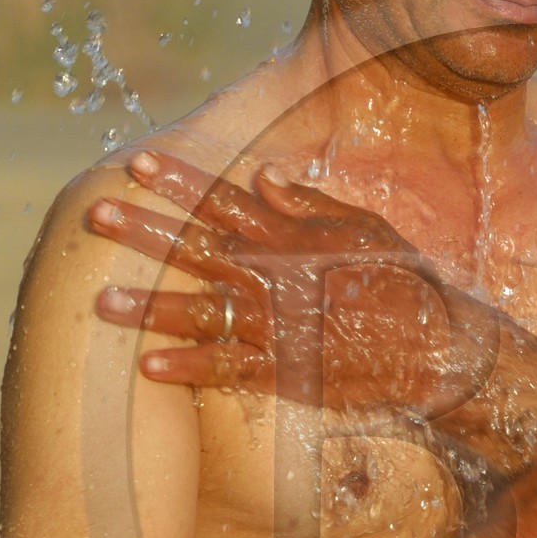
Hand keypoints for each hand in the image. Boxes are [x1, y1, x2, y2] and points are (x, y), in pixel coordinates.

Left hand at [88, 148, 490, 416]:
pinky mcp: (286, 372)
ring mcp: (279, 327)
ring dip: (148, 307)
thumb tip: (262, 176)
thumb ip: (310, 204)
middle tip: (97, 217)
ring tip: (100, 303)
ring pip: (201, 312)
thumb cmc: (404, 282)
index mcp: (294, 238)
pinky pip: (227, 369)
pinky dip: (187, 367)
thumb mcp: (364, 228)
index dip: (180, 182)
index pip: (225, 202)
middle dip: (145, 232)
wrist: (440, 348)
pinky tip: (146, 365)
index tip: (139, 165)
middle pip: (198, 250)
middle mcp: (278, 278)